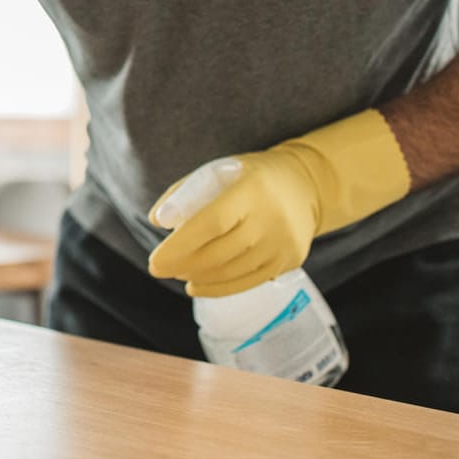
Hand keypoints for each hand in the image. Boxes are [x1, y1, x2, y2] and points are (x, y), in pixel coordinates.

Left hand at [147, 110, 410, 297]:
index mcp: (251, 189)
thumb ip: (184, 193)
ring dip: (197, 276)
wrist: (304, 184)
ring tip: (176, 273)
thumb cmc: (248, 177)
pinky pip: (248, 281)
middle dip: (182, 264)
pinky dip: (218, 288)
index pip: (211, 222)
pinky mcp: (290, 260)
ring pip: (232, 271)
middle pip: (220, 252)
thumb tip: (157, 221)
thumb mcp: (217, 171)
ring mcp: (284, 243)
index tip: (155, 260)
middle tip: (158, 269)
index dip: (180, 245)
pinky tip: (196, 285)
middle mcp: (272, 218)